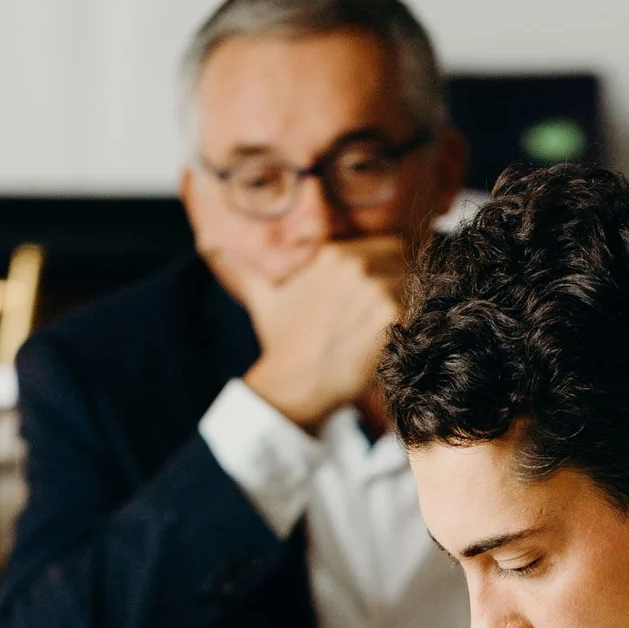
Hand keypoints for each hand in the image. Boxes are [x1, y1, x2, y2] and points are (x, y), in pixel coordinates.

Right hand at [234, 239, 408, 427]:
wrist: (297, 383)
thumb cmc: (283, 344)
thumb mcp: (263, 299)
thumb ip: (243, 269)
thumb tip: (209, 245)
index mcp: (335, 254)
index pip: (389, 245)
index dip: (392, 268)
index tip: (384, 294)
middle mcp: (355, 264)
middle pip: (406, 262)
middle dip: (404, 284)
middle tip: (390, 315)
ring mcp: (374, 289)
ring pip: (415, 286)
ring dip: (412, 305)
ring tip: (393, 330)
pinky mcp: (391, 316)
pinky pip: (419, 311)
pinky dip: (416, 326)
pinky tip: (398, 342)